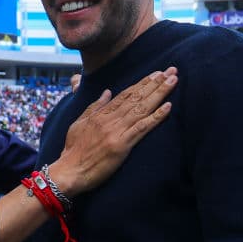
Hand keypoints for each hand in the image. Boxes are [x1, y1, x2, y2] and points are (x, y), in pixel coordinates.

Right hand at [47, 68, 176, 196]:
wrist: (69, 171)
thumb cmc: (73, 151)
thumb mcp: (79, 123)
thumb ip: (94, 107)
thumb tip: (107, 91)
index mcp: (101, 114)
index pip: (126, 94)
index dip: (142, 83)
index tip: (156, 74)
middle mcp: (110, 119)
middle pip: (137, 97)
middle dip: (155, 83)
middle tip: (172, 70)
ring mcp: (116, 131)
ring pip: (142, 108)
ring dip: (160, 93)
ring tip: (173, 81)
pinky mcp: (122, 145)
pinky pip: (142, 128)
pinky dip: (156, 117)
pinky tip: (168, 107)